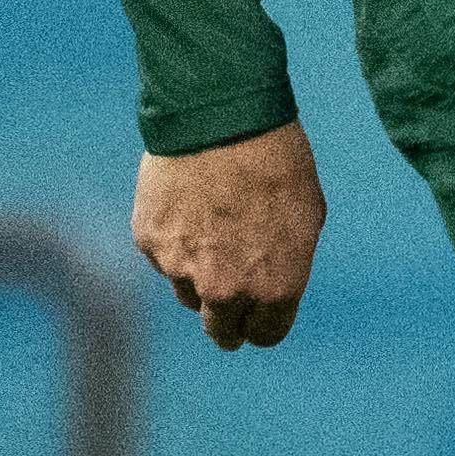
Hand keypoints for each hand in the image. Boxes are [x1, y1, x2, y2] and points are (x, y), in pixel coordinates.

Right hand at [135, 119, 323, 350]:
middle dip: (227, 323)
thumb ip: (285, 264)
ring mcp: (181, 269)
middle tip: (227, 307)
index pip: (264, 335)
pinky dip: (174, 242)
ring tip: (212, 232)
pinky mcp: (149, 243)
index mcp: (274, 288)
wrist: (224, 120)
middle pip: (221, 331)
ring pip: (189, 295)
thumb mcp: (305, 219)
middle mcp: (226, 290)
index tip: (256, 320)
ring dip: (199, 278)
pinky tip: (187, 207)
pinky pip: (163, 258)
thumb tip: (270, 285)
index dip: (261, 326)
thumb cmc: (277, 163)